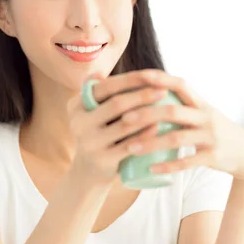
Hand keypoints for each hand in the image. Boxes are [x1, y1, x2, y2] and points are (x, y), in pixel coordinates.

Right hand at [66, 70, 173, 184]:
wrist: (88, 171)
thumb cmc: (98, 132)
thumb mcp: (91, 112)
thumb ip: (97, 92)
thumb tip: (100, 72)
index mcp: (76, 106)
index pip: (106, 86)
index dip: (130, 79)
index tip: (153, 74)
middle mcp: (79, 123)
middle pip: (116, 104)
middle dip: (142, 95)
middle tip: (164, 90)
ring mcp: (90, 143)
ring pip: (125, 125)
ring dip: (148, 114)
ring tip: (167, 107)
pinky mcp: (102, 160)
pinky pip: (128, 146)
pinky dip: (144, 136)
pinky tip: (158, 128)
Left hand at [119, 73, 243, 182]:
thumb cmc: (216, 131)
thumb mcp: (203, 113)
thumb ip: (182, 104)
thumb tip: (149, 92)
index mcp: (201, 103)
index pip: (180, 85)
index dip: (160, 79)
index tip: (138, 77)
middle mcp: (206, 117)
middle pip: (173, 111)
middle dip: (147, 114)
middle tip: (124, 119)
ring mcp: (210, 137)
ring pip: (177, 137)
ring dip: (152, 143)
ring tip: (130, 148)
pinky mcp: (213, 157)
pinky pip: (188, 161)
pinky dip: (169, 166)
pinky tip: (152, 169)